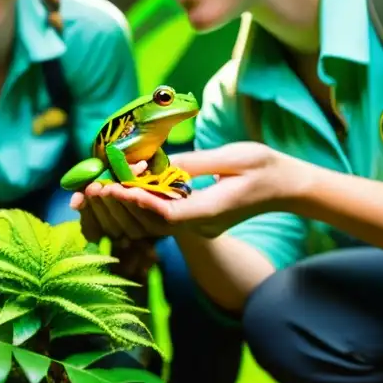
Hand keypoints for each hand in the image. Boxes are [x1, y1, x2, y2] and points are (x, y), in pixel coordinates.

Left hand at [75, 142, 309, 238]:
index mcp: (211, 212)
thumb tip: (162, 163)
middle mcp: (201, 225)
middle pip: (153, 221)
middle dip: (123, 203)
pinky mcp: (195, 219)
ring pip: (154, 222)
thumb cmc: (265, 167)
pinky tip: (123, 187)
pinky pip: (162, 216)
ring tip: (100, 187)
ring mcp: (198, 225)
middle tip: (95, 186)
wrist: (288, 186)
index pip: (168, 214)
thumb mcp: (234, 157)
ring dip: (127, 205)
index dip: (139, 201)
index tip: (116, 186)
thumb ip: (197, 162)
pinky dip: (141, 203)